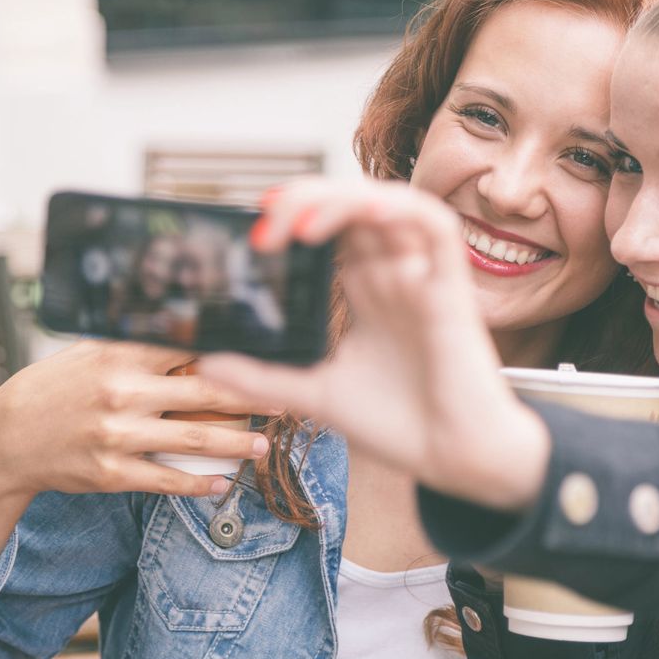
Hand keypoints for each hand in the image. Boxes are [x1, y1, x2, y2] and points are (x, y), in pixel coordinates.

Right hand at [0, 341, 277, 506]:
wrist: (4, 440)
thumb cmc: (55, 389)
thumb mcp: (89, 353)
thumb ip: (136, 344)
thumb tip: (188, 325)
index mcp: (120, 356)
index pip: (190, 347)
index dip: (234, 351)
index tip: (271, 353)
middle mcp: (122, 394)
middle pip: (205, 393)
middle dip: (253, 398)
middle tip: (287, 400)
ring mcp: (117, 436)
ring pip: (193, 442)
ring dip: (237, 445)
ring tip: (265, 447)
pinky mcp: (110, 474)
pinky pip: (165, 481)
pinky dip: (199, 486)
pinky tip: (223, 485)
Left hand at [201, 178, 550, 510]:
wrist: (453, 460)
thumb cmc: (402, 424)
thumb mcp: (317, 393)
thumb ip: (264, 376)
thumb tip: (205, 363)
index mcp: (369, 291)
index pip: (330, 230)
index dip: (294, 216)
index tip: (254, 234)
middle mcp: (395, 275)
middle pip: (352, 207)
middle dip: (305, 201)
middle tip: (264, 227)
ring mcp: (423, 276)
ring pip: (388, 203)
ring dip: (342, 199)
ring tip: (299, 222)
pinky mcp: (452, 284)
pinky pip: (435, 225)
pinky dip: (400, 207)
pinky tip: (365, 212)